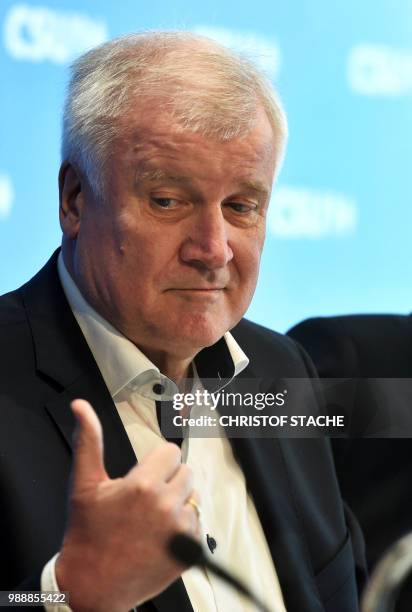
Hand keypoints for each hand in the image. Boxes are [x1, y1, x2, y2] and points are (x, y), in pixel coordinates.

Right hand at [55, 399, 199, 611]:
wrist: (91, 585)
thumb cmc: (87, 534)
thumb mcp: (84, 484)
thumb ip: (88, 441)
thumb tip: (81, 407)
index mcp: (142, 485)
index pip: (171, 452)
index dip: (156, 463)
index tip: (143, 477)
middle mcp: (165, 506)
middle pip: (186, 472)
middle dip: (169, 481)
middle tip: (146, 498)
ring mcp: (179, 530)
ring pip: (193, 498)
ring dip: (178, 504)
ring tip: (152, 519)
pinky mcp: (188, 551)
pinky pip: (197, 524)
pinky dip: (183, 528)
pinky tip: (160, 536)